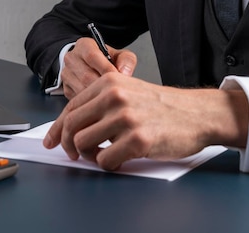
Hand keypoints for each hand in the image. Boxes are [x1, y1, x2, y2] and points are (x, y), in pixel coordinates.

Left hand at [43, 72, 248, 170]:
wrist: (197, 113)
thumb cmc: (162, 106)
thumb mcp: (128, 92)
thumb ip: (101, 103)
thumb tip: (71, 126)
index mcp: (108, 83)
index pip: (71, 108)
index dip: (57, 128)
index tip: (52, 141)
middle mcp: (114, 97)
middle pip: (72, 127)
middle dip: (69, 145)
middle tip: (75, 155)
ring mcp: (126, 118)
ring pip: (84, 144)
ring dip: (91, 156)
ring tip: (105, 154)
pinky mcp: (138, 140)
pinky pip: (105, 160)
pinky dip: (109, 165)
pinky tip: (120, 160)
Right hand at [60, 37, 136, 98]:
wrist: (89, 66)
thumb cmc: (105, 60)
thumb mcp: (119, 55)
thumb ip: (126, 60)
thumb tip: (125, 72)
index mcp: (84, 46)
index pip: (92, 56)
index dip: (106, 69)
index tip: (118, 78)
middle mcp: (71, 58)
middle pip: (86, 76)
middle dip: (103, 86)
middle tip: (117, 92)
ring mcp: (66, 74)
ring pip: (81, 89)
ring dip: (97, 96)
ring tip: (111, 98)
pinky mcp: (66, 88)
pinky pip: (78, 98)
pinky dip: (91, 102)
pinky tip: (102, 102)